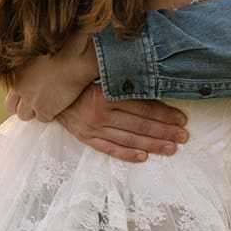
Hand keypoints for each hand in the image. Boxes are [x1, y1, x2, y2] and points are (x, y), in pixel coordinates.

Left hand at [6, 33, 99, 121]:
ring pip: (25, 115)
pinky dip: (49, 114)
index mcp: (16, 74)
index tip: (27, 94)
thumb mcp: (36, 54)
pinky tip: (57, 105)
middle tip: (34, 103)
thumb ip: (27, 67)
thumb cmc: (60, 49)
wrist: (74, 59)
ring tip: (46, 104)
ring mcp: (31, 101)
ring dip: (34, 112)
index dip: (18, 96)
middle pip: (12, 108)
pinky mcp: (45, 110)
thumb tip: (29, 69)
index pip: (8, 92)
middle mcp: (20, 89)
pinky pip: (43, 119)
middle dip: (22, 106)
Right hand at [58, 83, 187, 162]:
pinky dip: (127, 154)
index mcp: (107, 95)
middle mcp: (101, 114)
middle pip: (141, 125)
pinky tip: (143, 157)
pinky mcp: (86, 137)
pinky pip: (110, 149)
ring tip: (171, 148)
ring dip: (152, 144)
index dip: (165, 114)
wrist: (47, 90)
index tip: (181, 119)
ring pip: (130, 139)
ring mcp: (94, 128)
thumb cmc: (77, 78)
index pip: (143, 108)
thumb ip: (121, 78)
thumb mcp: (99, 72)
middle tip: (183, 136)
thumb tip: (151, 78)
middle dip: (165, 131)